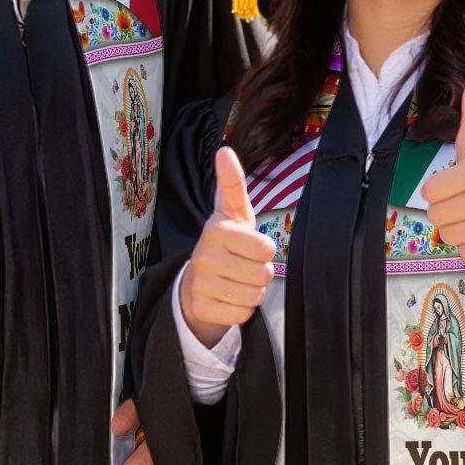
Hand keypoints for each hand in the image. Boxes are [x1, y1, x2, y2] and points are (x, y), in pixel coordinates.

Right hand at [178, 146, 275, 346]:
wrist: (197, 281)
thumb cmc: (226, 243)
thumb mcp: (233, 212)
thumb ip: (232, 183)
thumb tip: (225, 150)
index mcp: (216, 230)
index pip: (266, 248)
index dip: (265, 250)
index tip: (250, 245)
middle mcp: (204, 256)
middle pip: (263, 274)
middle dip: (260, 273)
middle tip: (244, 266)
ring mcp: (200, 284)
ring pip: (253, 295)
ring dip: (252, 291)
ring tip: (236, 280)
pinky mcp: (201, 308)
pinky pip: (242, 314)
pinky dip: (241, 309)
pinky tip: (228, 298)